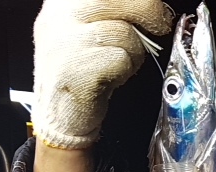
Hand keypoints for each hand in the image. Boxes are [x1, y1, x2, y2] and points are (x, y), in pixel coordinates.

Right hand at [32, 0, 173, 149]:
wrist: (59, 115)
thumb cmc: (81, 71)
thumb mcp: (89, 27)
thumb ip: (112, 9)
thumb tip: (149, 4)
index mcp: (60, 2)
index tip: (152, 5)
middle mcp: (57, 16)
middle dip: (147, 10)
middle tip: (159, 24)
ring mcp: (62, 42)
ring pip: (122, 31)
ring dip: (134, 49)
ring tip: (121, 61)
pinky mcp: (74, 70)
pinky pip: (120, 59)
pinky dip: (126, 69)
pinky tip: (112, 76)